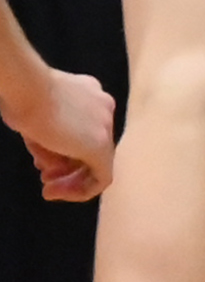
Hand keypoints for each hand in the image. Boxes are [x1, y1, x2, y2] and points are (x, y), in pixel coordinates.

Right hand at [2, 66, 115, 200]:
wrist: (28, 88)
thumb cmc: (23, 96)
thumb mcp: (38, 117)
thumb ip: (49, 138)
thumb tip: (51, 164)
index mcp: (89, 93)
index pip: (82, 130)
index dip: (62, 152)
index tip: (41, 163)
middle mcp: (103, 107)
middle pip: (89, 146)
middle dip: (67, 168)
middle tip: (45, 179)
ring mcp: (105, 126)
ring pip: (96, 163)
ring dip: (70, 181)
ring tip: (48, 188)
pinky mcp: (100, 146)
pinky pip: (101, 178)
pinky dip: (80, 191)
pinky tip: (54, 192)